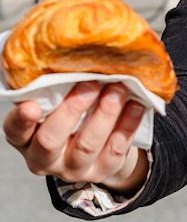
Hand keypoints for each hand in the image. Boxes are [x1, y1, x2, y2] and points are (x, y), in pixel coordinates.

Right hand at [3, 81, 148, 194]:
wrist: (94, 143)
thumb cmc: (69, 112)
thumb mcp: (56, 102)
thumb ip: (57, 87)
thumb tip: (75, 51)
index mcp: (26, 137)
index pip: (16, 131)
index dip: (22, 120)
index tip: (31, 106)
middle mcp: (44, 157)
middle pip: (51, 140)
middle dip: (72, 109)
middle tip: (91, 83)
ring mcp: (73, 167)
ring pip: (87, 145)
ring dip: (105, 114)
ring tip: (118, 88)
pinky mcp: (101, 171)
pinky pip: (115, 150)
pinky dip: (128, 125)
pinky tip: (136, 105)